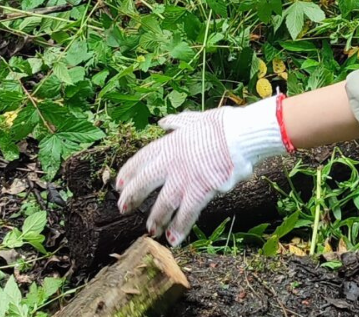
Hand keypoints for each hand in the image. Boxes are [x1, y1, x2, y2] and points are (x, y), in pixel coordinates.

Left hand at [116, 98, 289, 245]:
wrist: (239, 135)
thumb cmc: (221, 126)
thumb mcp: (195, 119)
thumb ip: (178, 123)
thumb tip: (164, 122)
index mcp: (169, 144)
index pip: (140, 160)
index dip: (128, 174)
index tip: (119, 185)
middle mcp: (171, 163)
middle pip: (144, 183)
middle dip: (132, 198)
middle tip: (124, 209)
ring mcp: (184, 178)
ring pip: (163, 204)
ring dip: (156, 218)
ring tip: (151, 230)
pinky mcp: (199, 192)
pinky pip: (186, 214)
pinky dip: (180, 228)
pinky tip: (174, 240)